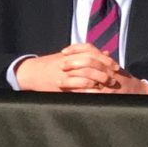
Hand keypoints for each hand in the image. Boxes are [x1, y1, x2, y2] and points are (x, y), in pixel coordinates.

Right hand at [15, 43, 143, 92]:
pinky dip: (87, 90)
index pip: (92, 53)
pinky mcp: (61, 86)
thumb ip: (87, 53)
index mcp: (71, 54)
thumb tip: (106, 53)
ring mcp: (64, 74)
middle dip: (104, 71)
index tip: (115, 66)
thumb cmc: (51, 64)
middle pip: (91, 63)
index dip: (105, 59)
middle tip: (114, 78)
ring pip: (85, 76)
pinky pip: (76, 88)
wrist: (31, 72)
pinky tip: (96, 93)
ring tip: (106, 86)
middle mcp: (68, 63)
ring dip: (98, 81)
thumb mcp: (68, 56)